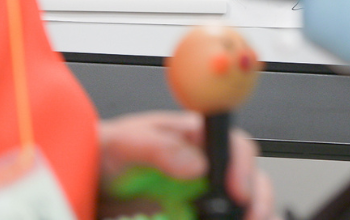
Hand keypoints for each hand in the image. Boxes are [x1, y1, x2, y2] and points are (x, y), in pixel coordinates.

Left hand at [98, 112, 275, 219]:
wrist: (91, 180)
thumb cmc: (109, 151)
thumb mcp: (127, 142)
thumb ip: (159, 147)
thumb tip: (197, 164)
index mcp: (196, 138)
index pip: (234, 145)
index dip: (243, 166)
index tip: (237, 190)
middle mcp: (205, 166)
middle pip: (248, 177)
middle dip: (257, 197)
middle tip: (251, 217)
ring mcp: (200, 195)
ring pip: (243, 202)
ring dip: (254, 212)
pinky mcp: (191, 214)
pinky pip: (221, 217)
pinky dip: (233, 219)